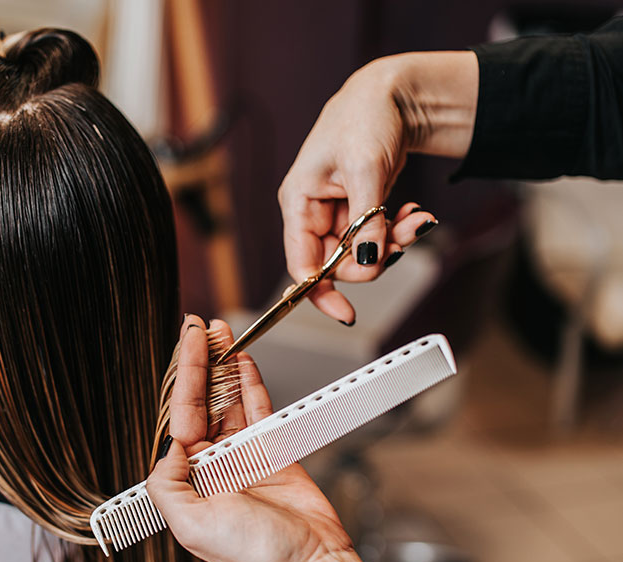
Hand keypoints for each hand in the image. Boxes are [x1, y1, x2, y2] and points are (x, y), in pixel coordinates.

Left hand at [149, 316, 369, 561]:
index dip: (184, 376)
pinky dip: (252, 385)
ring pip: (230, 401)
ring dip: (226, 367)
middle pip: (203, 402)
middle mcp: (212, 466)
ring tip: (222, 333)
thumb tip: (168, 444)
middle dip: (201, 364)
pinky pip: (260, 411)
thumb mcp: (189, 524)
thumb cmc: (252, 555)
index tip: (186, 343)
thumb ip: (167, 482)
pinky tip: (244, 362)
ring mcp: (243, 458)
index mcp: (187, 480)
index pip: (180, 416)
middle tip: (200, 327)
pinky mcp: (275, 454)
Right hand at [277, 52, 477, 323]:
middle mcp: (312, 211)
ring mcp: (336, 212)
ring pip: (361, 252)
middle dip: (374, 256)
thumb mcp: (366, 169)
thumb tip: (365, 263)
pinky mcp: (358, 209)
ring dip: (393, 242)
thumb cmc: (366, 117)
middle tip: (406, 238)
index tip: (346, 313)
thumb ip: (365, 222)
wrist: (393, 93)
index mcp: (299, 202)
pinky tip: (414, 214)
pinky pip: (375, 237)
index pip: (300, 264)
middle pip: (336, 263)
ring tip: (418, 220)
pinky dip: (397, 231)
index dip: (320, 292)